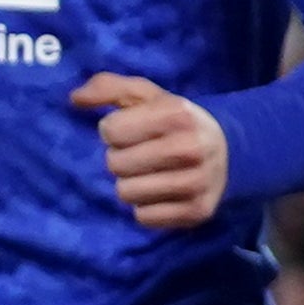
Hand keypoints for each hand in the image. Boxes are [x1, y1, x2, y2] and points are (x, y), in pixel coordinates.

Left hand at [72, 71, 229, 230]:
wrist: (228, 151)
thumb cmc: (175, 121)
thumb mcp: (146, 96)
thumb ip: (108, 87)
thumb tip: (75, 98)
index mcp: (177, 114)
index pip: (111, 131)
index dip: (114, 130)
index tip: (131, 130)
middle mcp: (191, 148)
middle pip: (115, 164)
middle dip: (121, 158)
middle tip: (140, 153)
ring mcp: (197, 183)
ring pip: (126, 193)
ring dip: (131, 184)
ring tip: (149, 173)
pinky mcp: (197, 211)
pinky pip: (144, 217)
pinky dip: (146, 207)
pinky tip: (161, 192)